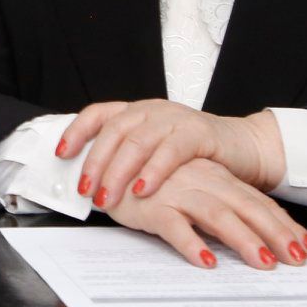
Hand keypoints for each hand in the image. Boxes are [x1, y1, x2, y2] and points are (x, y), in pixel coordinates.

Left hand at [61, 100, 284, 211]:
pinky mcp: (198, 132)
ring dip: (118, 171)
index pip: (98, 114)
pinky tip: (143, 189)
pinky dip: (154, 171)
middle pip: (114, 131)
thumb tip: (90, 181)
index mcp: (136, 111)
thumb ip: (128, 159)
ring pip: (138, 141)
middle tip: (85, 189)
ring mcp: (175, 118)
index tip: (62, 154)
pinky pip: (171, 150)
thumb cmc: (194, 156)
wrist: (244, 149)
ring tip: (108, 196)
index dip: (76, 131)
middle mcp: (152, 110)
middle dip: (95, 162)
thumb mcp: (155, 153)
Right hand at [106, 158, 306, 269]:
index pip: (257, 201)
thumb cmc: (152, 178)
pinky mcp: (151, 205)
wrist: (108, 159)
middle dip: (275, 233)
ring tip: (264, 262)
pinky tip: (206, 260)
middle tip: (296, 258)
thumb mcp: (194, 187)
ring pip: (217, 215)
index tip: (306, 248)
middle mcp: (202, 181)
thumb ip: (221, 206)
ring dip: (243, 239)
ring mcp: (178, 191)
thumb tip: (254, 235)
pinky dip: (190, 243)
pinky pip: (173, 226)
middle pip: (246, 207)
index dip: (283, 224)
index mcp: (216, 176)